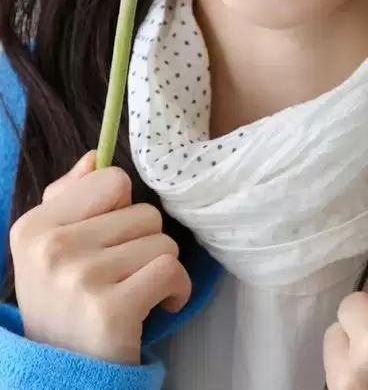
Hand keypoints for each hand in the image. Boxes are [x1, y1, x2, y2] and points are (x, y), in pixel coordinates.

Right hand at [10, 150, 191, 365]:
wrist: (64, 378)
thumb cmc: (65, 305)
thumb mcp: (50, 249)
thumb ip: (71, 198)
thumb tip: (95, 156)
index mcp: (34, 226)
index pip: (112, 180)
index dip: (120, 210)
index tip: (108, 241)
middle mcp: (52, 248)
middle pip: (143, 212)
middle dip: (143, 243)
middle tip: (122, 275)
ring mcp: (80, 278)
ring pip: (162, 241)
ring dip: (159, 268)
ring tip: (135, 291)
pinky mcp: (111, 309)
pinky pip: (172, 270)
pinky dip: (176, 290)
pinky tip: (158, 306)